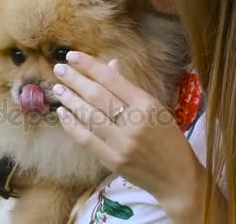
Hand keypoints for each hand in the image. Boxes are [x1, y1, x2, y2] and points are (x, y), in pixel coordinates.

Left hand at [52, 51, 209, 219]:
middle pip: (97, 96)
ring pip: (89, 116)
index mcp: (147, 105)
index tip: (72, 56)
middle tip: (59, 69)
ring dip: (70, 101)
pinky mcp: (113, 161)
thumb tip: (109, 65)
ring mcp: (122, 143)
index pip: (112, 80)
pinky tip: (62, 114)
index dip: (89, 66)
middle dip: (75, 80)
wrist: (177, 178)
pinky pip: (87, 139)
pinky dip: (72, 126)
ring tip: (58, 89)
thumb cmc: (169, 139)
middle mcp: (134, 122)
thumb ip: (129, 88)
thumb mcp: (156, 108)